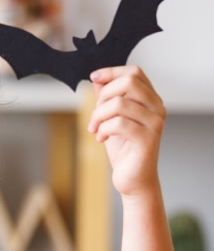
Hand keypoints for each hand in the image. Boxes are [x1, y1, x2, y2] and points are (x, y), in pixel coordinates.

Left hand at [87, 66, 165, 197]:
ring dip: (98, 116)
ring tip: (94, 129)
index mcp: (150, 100)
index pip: (135, 72)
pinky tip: (101, 138)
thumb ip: (107, 98)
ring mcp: (155, 123)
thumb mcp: (110, 119)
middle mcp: (157, 108)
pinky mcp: (148, 138)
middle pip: (129, 82)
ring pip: (119, 103)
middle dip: (103, 96)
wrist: (132, 178)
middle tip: (96, 114)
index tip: (93, 77)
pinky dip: (103, 129)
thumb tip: (98, 79)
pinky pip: (119, 123)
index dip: (112, 71)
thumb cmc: (123, 148)